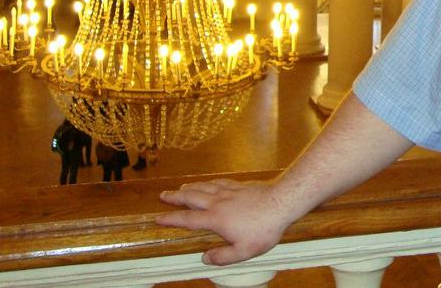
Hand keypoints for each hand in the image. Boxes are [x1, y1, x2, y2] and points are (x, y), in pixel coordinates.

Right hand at [157, 178, 294, 265]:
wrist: (281, 202)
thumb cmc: (264, 228)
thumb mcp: (244, 251)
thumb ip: (223, 256)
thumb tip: (205, 258)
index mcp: (216, 219)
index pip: (188, 219)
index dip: (171, 219)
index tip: (158, 218)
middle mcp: (218, 202)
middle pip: (192, 198)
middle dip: (175, 198)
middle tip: (162, 196)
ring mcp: (229, 192)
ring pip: (204, 188)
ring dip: (190, 188)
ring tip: (180, 188)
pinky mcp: (240, 186)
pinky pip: (219, 182)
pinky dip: (208, 182)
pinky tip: (207, 183)